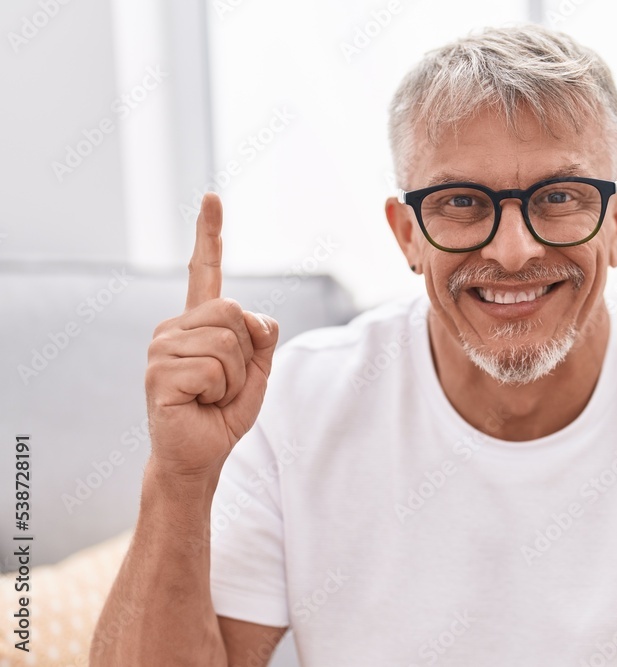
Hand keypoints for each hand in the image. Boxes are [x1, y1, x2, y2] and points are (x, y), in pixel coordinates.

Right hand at [144, 193, 278, 477]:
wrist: (199, 456)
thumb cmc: (223, 413)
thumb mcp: (258, 371)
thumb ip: (262, 338)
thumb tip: (254, 316)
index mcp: (198, 322)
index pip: (205, 271)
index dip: (210, 235)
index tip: (212, 198)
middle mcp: (174, 328)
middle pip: (233, 312)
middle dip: (246, 354)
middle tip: (224, 383)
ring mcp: (161, 348)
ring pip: (226, 343)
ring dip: (233, 377)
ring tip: (211, 395)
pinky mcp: (158, 373)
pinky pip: (213, 368)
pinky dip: (220, 391)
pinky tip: (199, 403)